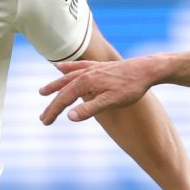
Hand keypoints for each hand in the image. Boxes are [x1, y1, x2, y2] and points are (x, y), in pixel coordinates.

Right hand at [39, 55, 165, 124]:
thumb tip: (69, 116)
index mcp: (86, 82)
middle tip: (43, 118)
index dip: (53, 111)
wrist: (147, 69)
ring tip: (43, 92)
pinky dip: (68, 68)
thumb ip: (90, 109)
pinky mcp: (100, 66)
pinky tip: (61, 67)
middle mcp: (86, 73)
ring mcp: (92, 68)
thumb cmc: (131, 87)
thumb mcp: (111, 101)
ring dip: (55, 85)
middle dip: (52, 103)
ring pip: (68, 77)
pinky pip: (78, 67)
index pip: (64, 99)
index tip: (45, 122)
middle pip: (63, 89)